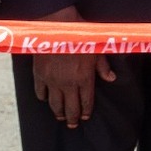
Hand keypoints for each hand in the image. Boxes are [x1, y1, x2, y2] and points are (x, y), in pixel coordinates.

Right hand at [30, 6, 115, 129]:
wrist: (57, 26)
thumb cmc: (80, 36)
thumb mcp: (97, 50)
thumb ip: (103, 67)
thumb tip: (111, 78)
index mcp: (84, 78)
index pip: (86, 102)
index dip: (86, 112)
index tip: (86, 117)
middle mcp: (68, 83)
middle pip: (70, 108)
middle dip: (72, 119)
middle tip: (72, 125)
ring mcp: (52, 80)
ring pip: (54, 104)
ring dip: (58, 113)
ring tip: (60, 117)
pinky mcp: (39, 75)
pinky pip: (40, 92)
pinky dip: (43, 98)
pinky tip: (46, 99)